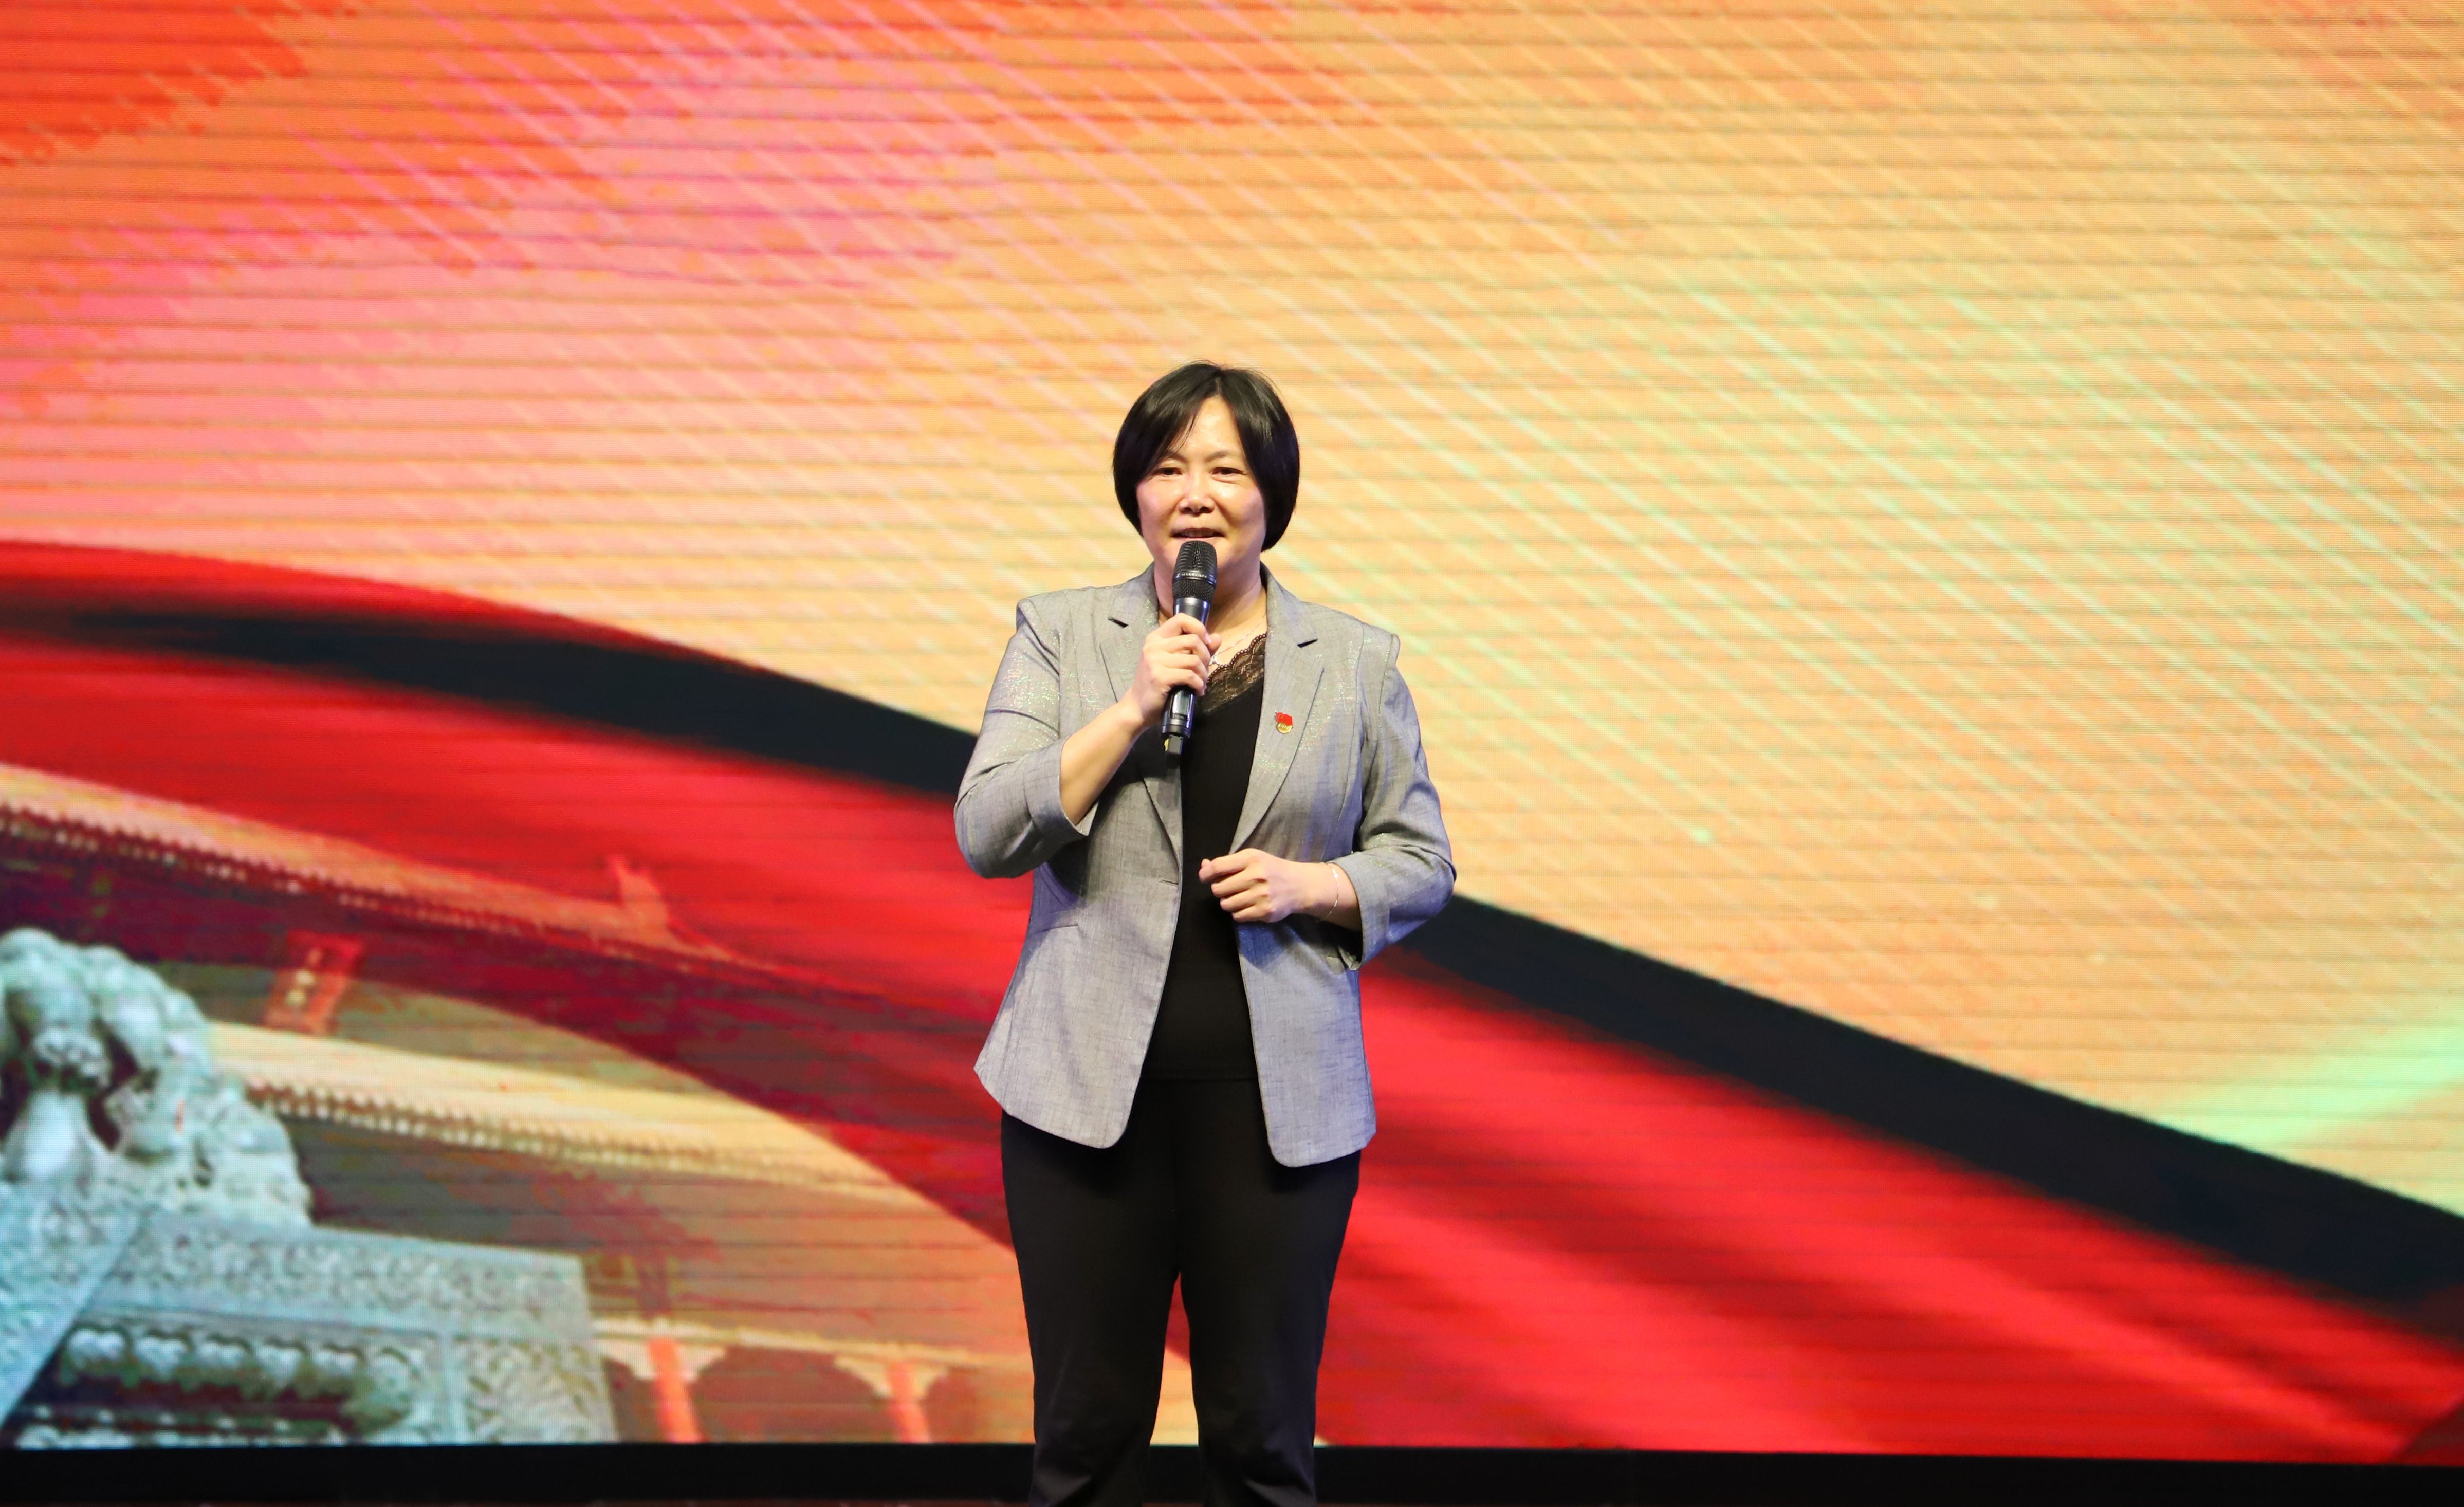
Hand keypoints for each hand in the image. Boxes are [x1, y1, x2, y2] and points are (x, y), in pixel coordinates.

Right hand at [1124, 612, 1218, 726]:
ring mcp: (1155, 661)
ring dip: (1204, 674)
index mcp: (1156, 638)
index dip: (1199, 628)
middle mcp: (1154, 646)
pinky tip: (1198, 691)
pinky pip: (1189, 676)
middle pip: (1193, 640)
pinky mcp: (1159, 677)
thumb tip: (1217, 638)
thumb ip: (1196, 649)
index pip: (1181, 619)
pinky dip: (1199, 684)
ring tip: (1201, 683)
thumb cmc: (1157, 684)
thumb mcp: (1175, 662)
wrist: (1138, 706)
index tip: (1206, 643)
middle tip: (1204, 670)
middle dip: (1206, 656)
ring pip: (1194, 660)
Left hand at [1199, 849, 1351, 924]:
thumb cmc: (1271, 869)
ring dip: (1229, 902)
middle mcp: (1256, 876)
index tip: (1205, 878)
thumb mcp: (1252, 859)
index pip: (1217, 867)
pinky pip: (1238, 916)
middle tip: (1230, 888)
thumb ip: (1227, 863)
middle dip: (1220, 890)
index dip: (1206, 874)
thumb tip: (1203, 867)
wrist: (1299, 885)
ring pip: (1226, 905)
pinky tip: (1249, 905)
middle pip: (1218, 889)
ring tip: (1240, 897)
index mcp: (1251, 859)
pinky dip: (1239, 913)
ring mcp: (1261, 895)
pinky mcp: (1265, 911)